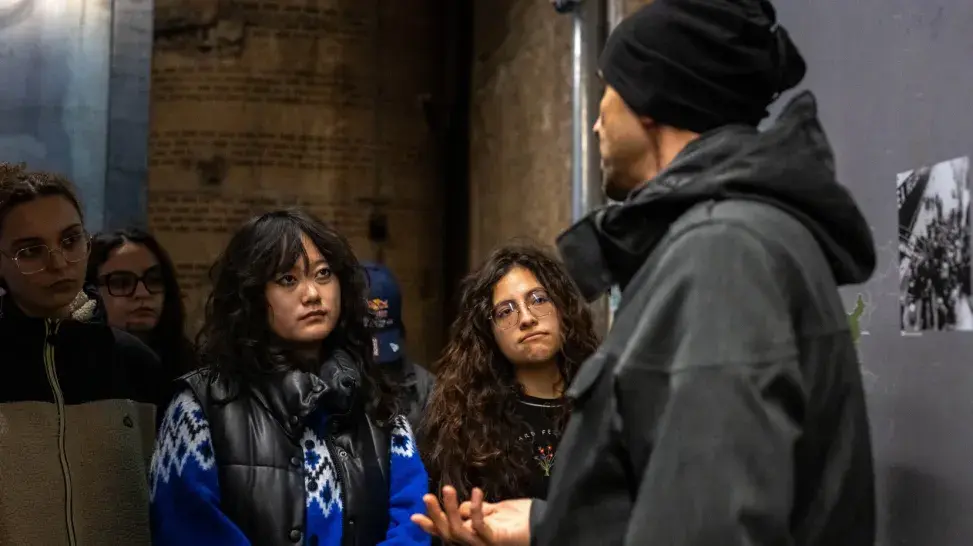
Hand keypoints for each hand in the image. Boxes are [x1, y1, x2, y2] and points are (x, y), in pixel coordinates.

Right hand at [410, 486, 531, 545]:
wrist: (545, 522)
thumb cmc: (521, 518)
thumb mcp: (493, 510)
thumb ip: (476, 510)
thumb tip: (459, 506)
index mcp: (473, 537)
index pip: (447, 533)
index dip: (430, 526)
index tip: (414, 515)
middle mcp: (476, 545)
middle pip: (448, 534)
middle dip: (436, 515)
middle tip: (427, 496)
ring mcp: (485, 545)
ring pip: (459, 533)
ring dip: (451, 510)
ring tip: (447, 489)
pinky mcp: (496, 541)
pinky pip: (480, 527)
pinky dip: (475, 510)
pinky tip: (475, 492)